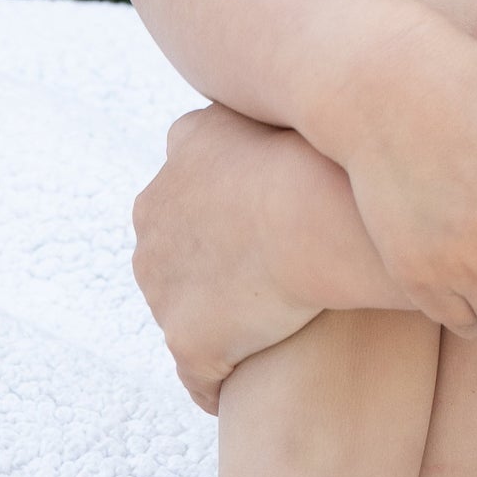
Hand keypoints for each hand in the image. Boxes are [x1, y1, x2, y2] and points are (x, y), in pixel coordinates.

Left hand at [131, 105, 322, 412]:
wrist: (317, 212)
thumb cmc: (323, 153)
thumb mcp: (290, 105)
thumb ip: (283, 107)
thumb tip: (312, 88)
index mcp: (179, 159)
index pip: (195, 188)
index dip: (234, 212)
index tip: (275, 228)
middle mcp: (153, 221)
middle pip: (178, 251)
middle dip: (214, 269)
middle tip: (277, 284)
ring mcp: (164, 284)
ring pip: (185, 311)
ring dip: (220, 326)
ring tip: (272, 340)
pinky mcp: (189, 339)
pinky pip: (200, 374)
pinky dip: (219, 382)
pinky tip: (254, 388)